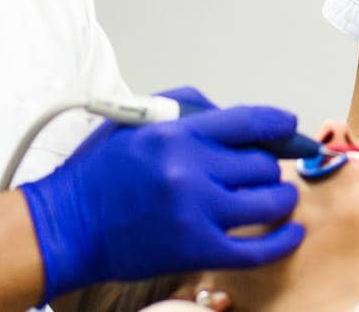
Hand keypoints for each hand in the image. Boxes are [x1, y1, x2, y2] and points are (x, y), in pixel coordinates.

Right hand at [20, 87, 304, 301]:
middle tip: (259, 170)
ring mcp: (197, 213)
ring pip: (269, 200)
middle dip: (266, 165)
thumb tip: (235, 118)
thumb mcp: (136, 120)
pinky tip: (291, 232)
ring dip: (278, 197)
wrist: (67, 225)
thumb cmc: (97, 173)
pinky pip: (258, 248)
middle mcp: (192, 170)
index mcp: (177, 134)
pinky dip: (282, 240)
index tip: (288, 128)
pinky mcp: (197, 251)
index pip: (251, 121)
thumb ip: (188, 108)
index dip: (279, 125)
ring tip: (273, 197)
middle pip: (263, 163)